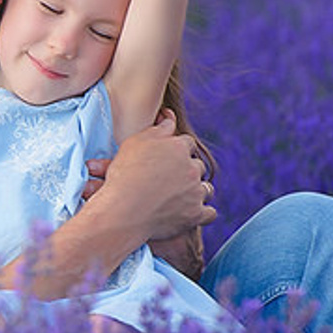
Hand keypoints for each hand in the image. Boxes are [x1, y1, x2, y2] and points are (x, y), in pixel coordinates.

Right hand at [96, 111, 215, 242]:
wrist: (122, 211)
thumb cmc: (124, 176)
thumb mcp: (133, 144)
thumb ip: (156, 129)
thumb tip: (169, 118)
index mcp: (179, 147)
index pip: (186, 144)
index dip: (175, 151)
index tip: (165, 160)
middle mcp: (192, 167)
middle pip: (197, 166)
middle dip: (187, 171)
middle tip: (168, 181)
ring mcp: (196, 192)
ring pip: (206, 189)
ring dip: (196, 191)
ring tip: (179, 198)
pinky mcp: (196, 214)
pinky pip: (209, 213)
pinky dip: (202, 213)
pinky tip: (191, 213)